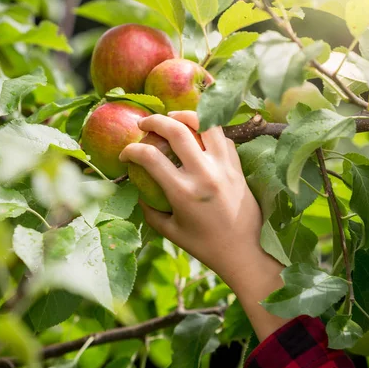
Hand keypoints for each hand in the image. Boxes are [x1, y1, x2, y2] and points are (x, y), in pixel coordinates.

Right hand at [120, 111, 286, 339]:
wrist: (243, 251)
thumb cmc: (205, 246)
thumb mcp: (171, 232)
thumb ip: (151, 211)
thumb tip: (140, 190)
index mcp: (183, 192)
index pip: (150, 157)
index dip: (132, 150)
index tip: (125, 153)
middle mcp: (204, 174)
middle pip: (177, 130)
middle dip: (155, 121)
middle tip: (145, 123)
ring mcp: (224, 168)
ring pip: (205, 124)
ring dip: (186, 115)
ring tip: (174, 118)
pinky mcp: (238, 167)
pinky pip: (223, 138)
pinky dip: (209, 132)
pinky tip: (200, 137)